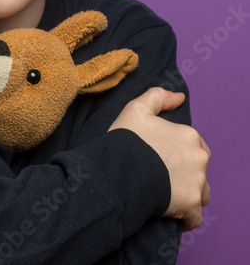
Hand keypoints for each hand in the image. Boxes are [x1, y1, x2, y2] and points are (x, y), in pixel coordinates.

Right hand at [109, 87, 210, 230]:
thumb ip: (157, 97)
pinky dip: (185, 218)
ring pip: (200, 192)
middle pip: (198, 169)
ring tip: (165, 196)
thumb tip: (179, 98)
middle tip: (160, 177)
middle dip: (184, 173)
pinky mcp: (190, 205)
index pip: (192, 146)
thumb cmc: (124, 141)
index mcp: (189, 135)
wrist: (116, 171)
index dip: (176, 153)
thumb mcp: (135, 110)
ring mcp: (197, 183)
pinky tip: (171, 215)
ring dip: (187, 194)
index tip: (159, 159)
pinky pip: (194, 217)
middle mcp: (199, 157)